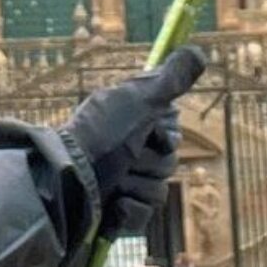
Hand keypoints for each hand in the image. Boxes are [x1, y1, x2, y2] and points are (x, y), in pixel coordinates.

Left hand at [61, 47, 206, 239]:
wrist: (67, 182)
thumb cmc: (101, 137)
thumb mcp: (138, 101)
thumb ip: (170, 80)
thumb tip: (198, 50)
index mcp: (130, 123)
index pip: (172, 133)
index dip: (165, 135)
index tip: (150, 132)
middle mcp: (127, 150)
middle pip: (169, 163)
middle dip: (149, 163)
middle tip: (126, 157)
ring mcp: (123, 183)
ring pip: (158, 191)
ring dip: (137, 187)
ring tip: (113, 182)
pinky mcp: (118, 213)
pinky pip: (144, 216)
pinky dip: (129, 212)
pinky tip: (112, 204)